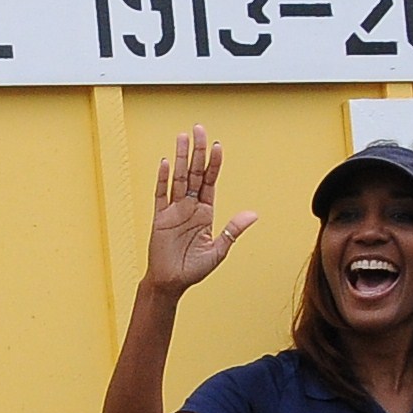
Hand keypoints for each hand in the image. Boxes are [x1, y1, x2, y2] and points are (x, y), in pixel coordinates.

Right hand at [142, 125, 256, 296]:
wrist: (171, 283)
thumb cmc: (193, 269)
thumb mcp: (218, 250)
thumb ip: (232, 230)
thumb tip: (253, 214)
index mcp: (205, 212)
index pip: (210, 181)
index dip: (214, 163)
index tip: (217, 146)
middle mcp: (190, 207)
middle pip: (195, 173)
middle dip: (197, 151)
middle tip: (199, 130)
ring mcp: (174, 211)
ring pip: (179, 179)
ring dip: (181, 158)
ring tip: (182, 138)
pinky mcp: (160, 218)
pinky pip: (161, 195)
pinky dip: (164, 179)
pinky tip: (167, 163)